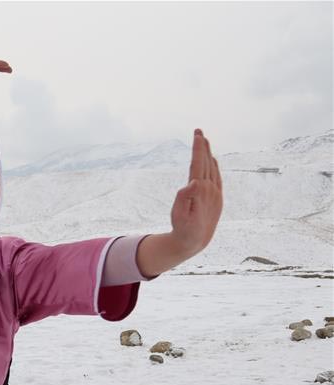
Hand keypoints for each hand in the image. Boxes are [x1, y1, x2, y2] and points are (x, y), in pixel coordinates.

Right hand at [169, 129, 222, 256]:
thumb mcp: (178, 215)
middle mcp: (210, 189)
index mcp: (199, 191)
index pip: (198, 164)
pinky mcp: (217, 198)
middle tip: (198, 131)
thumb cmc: (183, 228)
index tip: (197, 135)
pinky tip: (211, 160)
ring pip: (212, 168)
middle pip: (206, 162)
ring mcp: (215, 193)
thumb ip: (184, 198)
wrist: (196, 242)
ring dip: (208, 153)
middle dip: (202, 146)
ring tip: (204, 142)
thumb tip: (193, 182)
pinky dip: (213, 166)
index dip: (198, 148)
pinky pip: (216, 177)